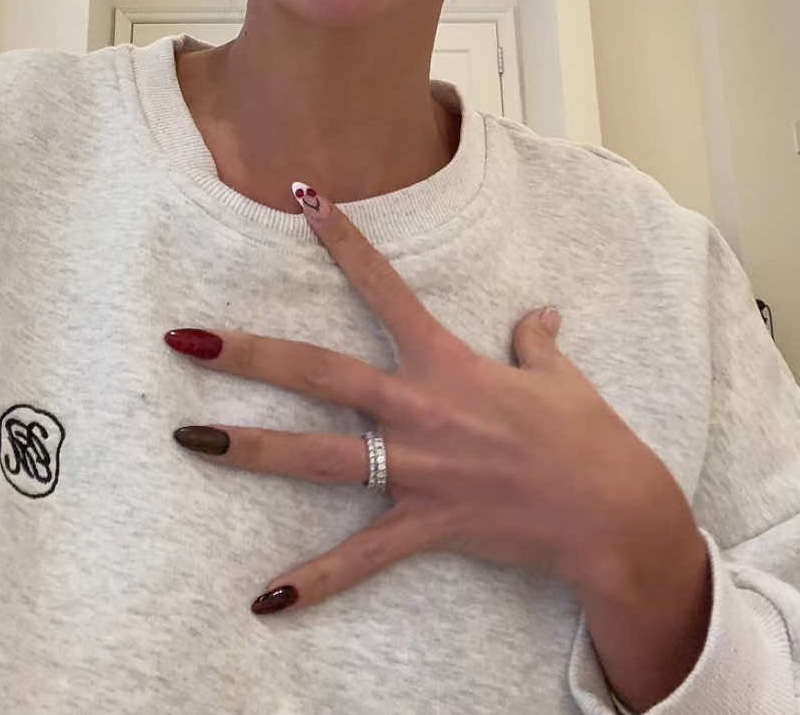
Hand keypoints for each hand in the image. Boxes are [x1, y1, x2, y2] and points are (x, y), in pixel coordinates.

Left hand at [164, 184, 695, 617]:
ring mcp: (417, 468)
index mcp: (447, 361)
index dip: (344, 239)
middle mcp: (420, 407)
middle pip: (319, 372)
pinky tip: (265, 601)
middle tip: (187, 339)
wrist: (613, 512)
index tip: (303, 198)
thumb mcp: (558, 376)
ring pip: (318, 456)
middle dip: (249, 355)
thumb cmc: (587, 438)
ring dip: (250, 448)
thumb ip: (535, 341)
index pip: (384, 287)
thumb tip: (540, 315)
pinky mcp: (427, 525)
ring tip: (190, 440)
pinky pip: (361, 558)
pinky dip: (313, 582)